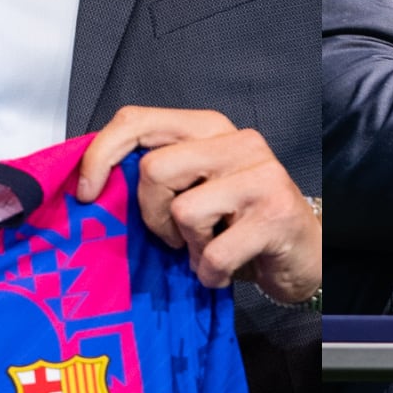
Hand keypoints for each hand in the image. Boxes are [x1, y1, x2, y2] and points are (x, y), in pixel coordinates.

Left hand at [75, 107, 321, 304]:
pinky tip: (227, 269)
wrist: (305, 254)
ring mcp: (261, 176)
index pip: (137, 120)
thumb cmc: (240, 223)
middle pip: (154, 170)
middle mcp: (239, 142)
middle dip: (153, 216)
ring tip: (209, 248)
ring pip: (183, 212)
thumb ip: (158, 176)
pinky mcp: (275, 215)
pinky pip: (214, 253)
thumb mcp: (196, 188)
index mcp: (210, 128)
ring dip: (188, 246)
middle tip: (175, 235)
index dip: (100, 155)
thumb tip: (94, 185)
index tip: (87, 192)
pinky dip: (211, 273)